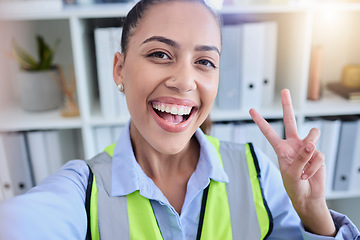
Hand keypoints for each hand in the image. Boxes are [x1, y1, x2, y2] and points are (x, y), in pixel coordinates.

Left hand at [249, 89, 335, 235]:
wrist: (307, 196)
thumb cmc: (294, 185)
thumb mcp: (290, 172)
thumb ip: (300, 157)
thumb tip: (311, 143)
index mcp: (280, 148)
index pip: (269, 132)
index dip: (260, 121)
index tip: (251, 110)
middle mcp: (293, 144)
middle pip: (290, 120)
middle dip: (287, 105)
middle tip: (284, 90)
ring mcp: (306, 148)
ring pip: (311, 136)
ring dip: (309, 150)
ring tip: (306, 163)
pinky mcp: (318, 154)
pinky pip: (318, 155)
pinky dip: (313, 168)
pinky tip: (309, 174)